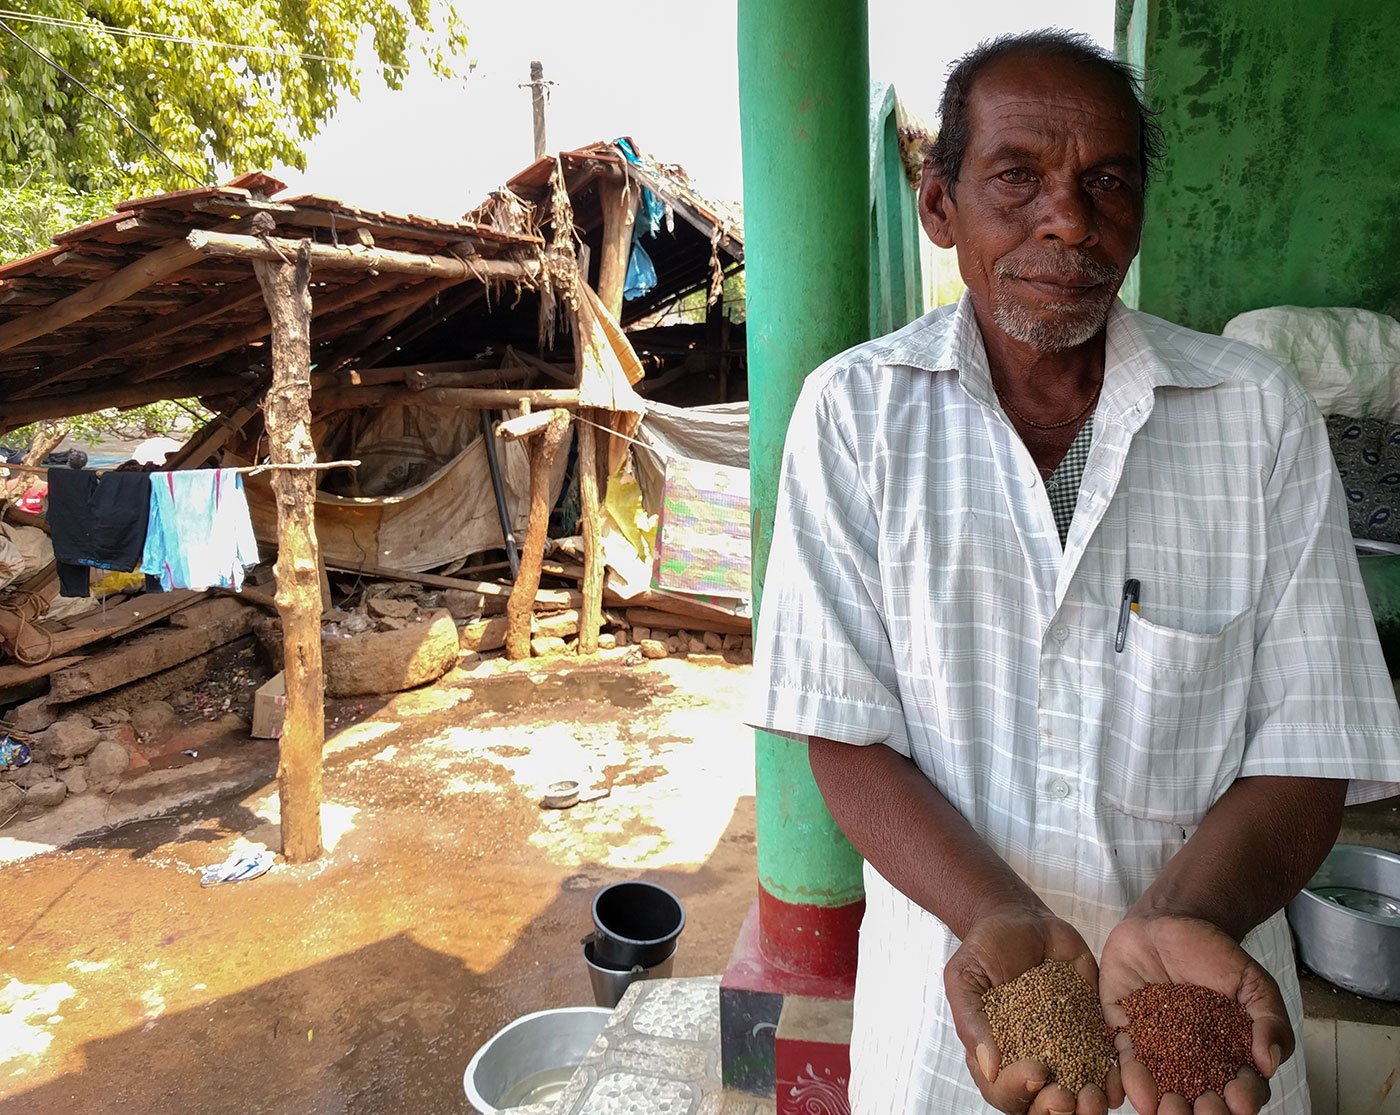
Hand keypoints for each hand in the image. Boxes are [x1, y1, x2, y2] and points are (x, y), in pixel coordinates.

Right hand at [945, 904, 1121, 1114]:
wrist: (1021, 920)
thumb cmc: (986, 948)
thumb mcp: (964, 977)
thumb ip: (971, 1020)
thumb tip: (989, 1067)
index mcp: (996, 1055)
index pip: (1004, 1092)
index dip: (1019, 1091)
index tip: (1037, 1070)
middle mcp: (1030, 1059)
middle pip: (1042, 1106)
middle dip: (1056, 1111)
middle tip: (1068, 1098)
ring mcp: (1063, 1050)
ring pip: (1078, 1096)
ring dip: (1088, 1107)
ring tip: (1095, 1095)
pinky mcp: (1092, 1032)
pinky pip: (1106, 1066)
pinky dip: (1114, 1079)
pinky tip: (1119, 1078)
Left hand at [1099, 914, 1291, 1114]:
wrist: (1166, 923)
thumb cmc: (1214, 955)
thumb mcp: (1252, 981)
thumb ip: (1268, 1019)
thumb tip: (1270, 1062)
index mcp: (1230, 1056)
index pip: (1241, 1088)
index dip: (1244, 1098)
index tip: (1241, 1099)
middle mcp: (1194, 1062)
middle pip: (1201, 1099)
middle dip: (1204, 1112)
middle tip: (1204, 1112)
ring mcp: (1158, 1050)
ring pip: (1163, 1088)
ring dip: (1166, 1107)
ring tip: (1168, 1112)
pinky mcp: (1124, 1033)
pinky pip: (1126, 1061)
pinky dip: (1131, 1081)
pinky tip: (1137, 1095)